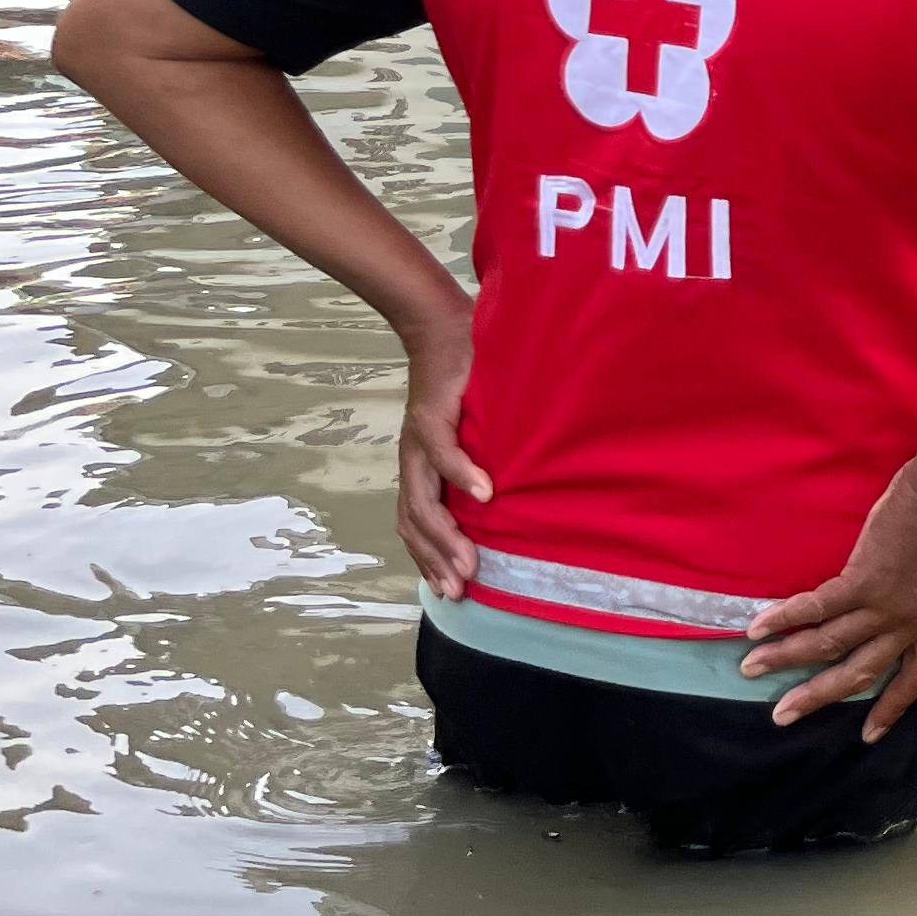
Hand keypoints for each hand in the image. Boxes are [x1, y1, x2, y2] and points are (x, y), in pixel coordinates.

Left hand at [395, 313, 489, 599]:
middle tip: (458, 589)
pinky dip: (462, 475)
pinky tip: (486, 494)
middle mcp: (412, 459)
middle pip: (414, 522)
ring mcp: (418, 439)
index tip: (451, 589)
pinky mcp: (432, 411)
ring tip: (468, 560)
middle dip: (435, 559)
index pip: (414, 524)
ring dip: (445, 534)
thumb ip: (475, 457)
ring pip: (423, 499)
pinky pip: (443, 451)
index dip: (428, 558)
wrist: (441, 326)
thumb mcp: (468, 428)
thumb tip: (504, 492)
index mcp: (418, 466)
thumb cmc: (463, 379)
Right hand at [739, 466, 916, 739]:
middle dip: (818, 696)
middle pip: (858, 673)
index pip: (914, 678)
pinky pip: (817, 605)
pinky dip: (786, 617)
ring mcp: (881, 604)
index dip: (891, 707)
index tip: (868, 734)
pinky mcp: (860, 578)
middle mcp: (905, 624)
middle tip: (783, 717)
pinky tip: (757, 627)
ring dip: (787, 659)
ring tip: (751, 670)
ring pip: (828, 643)